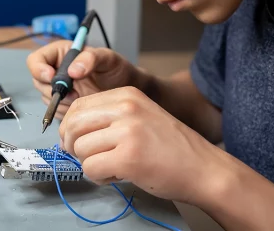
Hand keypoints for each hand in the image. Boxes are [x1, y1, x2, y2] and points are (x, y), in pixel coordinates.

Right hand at [26, 40, 138, 118]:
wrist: (125, 89)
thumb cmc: (117, 69)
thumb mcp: (107, 58)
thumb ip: (91, 58)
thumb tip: (72, 70)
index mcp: (60, 53)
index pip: (35, 60)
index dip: (39, 69)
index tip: (52, 78)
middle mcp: (56, 70)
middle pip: (38, 82)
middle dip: (54, 90)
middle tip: (74, 93)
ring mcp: (58, 88)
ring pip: (46, 98)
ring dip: (61, 102)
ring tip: (82, 98)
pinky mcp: (63, 104)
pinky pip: (55, 111)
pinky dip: (66, 112)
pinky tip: (81, 107)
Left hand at [58, 86, 225, 204]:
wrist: (204, 168)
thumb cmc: (171, 147)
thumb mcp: (140, 116)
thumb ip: (108, 117)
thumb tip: (70, 132)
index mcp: (127, 95)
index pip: (78, 105)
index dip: (70, 127)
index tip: (75, 140)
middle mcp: (126, 108)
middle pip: (73, 125)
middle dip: (72, 145)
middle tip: (87, 157)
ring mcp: (127, 132)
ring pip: (80, 149)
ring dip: (90, 164)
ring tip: (112, 167)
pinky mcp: (128, 158)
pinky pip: (91, 169)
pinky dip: (99, 178)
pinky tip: (117, 176)